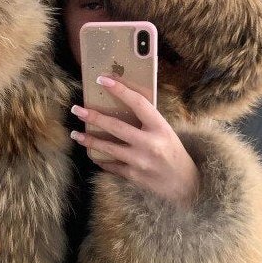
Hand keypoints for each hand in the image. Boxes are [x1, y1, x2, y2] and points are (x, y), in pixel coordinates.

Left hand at [69, 75, 200, 206]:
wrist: (184, 183)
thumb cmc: (172, 152)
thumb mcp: (165, 131)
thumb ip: (146, 120)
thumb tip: (120, 103)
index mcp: (160, 127)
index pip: (138, 103)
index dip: (119, 90)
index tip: (102, 79)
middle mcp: (150, 143)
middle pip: (116, 127)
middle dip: (93, 117)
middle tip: (76, 109)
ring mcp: (140, 161)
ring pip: (108, 148)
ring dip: (89, 140)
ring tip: (76, 134)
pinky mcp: (133, 176)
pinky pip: (111, 165)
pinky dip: (100, 159)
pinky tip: (92, 154)